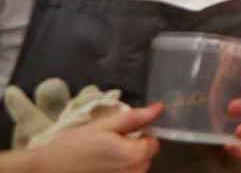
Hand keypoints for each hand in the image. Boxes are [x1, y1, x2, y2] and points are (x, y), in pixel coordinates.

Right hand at [42, 104, 162, 172]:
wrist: (46, 169)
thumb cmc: (74, 145)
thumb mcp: (105, 125)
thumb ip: (135, 118)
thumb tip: (160, 108)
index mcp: (135, 156)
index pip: (153, 143)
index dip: (139, 136)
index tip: (120, 134)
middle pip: (145, 158)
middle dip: (132, 149)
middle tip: (108, 145)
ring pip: (135, 170)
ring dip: (124, 163)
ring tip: (101, 158)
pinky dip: (116, 171)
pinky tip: (99, 169)